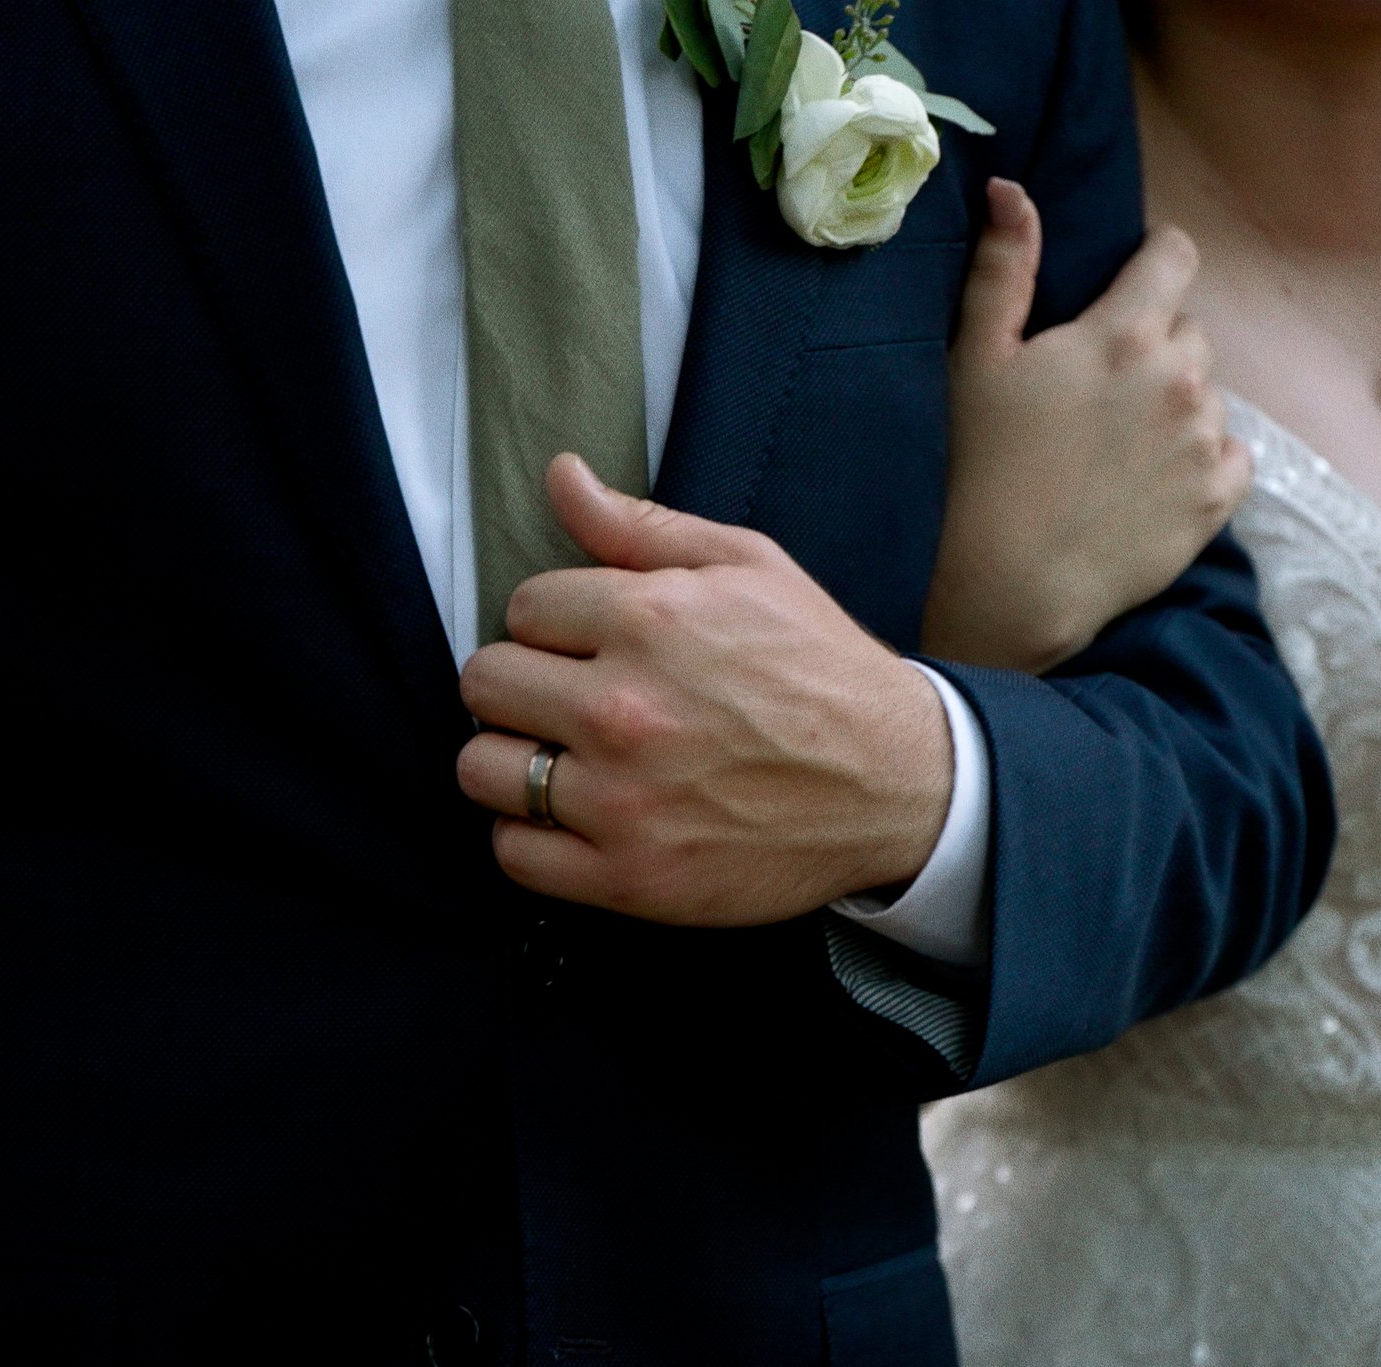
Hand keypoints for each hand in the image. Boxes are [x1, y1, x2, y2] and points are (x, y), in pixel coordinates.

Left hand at [455, 456, 953, 926]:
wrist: (898, 782)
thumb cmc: (820, 667)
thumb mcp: (747, 566)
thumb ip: (639, 526)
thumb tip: (560, 475)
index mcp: (648, 620)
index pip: (522, 609)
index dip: (556, 625)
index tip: (592, 647)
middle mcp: (623, 710)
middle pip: (485, 683)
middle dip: (524, 683)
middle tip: (572, 700)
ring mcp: (621, 800)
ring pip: (481, 769)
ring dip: (514, 760)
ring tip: (566, 757)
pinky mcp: (628, 877)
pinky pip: (513, 853)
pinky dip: (531, 836)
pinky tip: (576, 815)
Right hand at [924, 179, 1250, 674]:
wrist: (1007, 586)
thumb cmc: (977, 468)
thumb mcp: (975, 360)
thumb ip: (1004, 269)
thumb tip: (1013, 189)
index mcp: (1124, 333)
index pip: (1175, 256)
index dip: (1152, 263)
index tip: (1126, 287)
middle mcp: (1181, 379)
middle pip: (1190, 328)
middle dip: (1154, 342)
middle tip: (1098, 386)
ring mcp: (1205, 441)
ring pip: (1208, 392)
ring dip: (1174, 402)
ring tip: (1117, 442)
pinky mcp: (1217, 500)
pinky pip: (1231, 453)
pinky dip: (1201, 457)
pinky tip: (1149, 477)